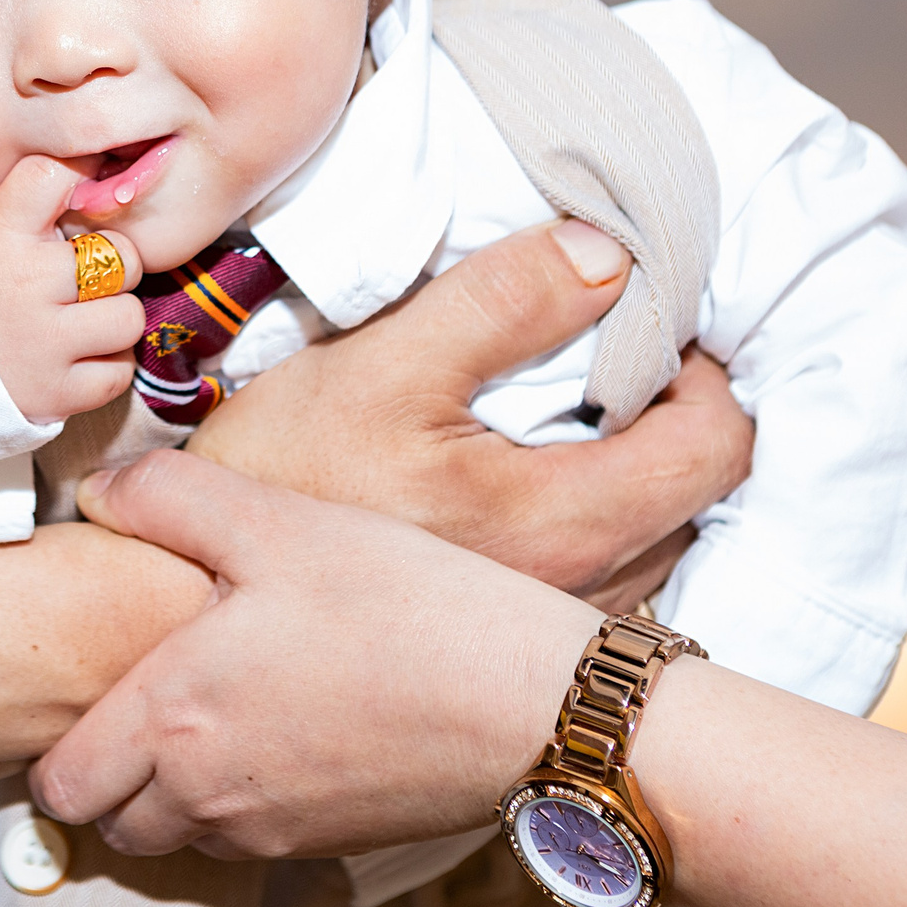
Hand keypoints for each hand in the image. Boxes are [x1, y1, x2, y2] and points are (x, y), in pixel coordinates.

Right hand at [0, 155, 146, 421]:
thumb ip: (33, 204)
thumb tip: (104, 167)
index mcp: (0, 230)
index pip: (63, 174)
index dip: (81, 177)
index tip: (82, 189)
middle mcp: (25, 283)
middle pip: (121, 255)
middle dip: (109, 265)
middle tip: (78, 277)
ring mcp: (41, 342)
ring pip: (128, 317)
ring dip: (111, 319)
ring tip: (77, 319)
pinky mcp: (53, 394)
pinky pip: (118, 372)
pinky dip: (103, 366)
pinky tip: (72, 356)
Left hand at [29, 449, 601, 859]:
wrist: (527, 698)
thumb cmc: (404, 605)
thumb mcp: (278, 521)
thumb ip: (172, 499)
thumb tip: (102, 495)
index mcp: (175, 718)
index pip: (64, 782)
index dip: (60, 742)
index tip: (86, 691)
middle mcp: (210, 794)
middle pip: (113, 820)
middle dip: (112, 772)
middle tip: (147, 697)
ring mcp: (272, 828)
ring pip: (181, 835)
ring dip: (177, 791)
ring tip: (218, 705)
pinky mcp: (330, 842)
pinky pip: (251, 837)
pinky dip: (245, 799)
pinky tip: (287, 723)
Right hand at [183, 220, 752, 594]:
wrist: (189, 600)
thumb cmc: (279, 483)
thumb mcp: (381, 365)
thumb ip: (502, 302)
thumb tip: (611, 254)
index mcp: (563, 520)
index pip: (717, 447)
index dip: (707, 372)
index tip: (652, 329)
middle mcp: (577, 593)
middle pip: (699, 500)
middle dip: (674, 420)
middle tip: (614, 364)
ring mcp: (544, 633)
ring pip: (657, 547)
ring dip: (637, 476)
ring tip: (568, 422)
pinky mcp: (505, 653)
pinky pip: (602, 589)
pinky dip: (597, 528)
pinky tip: (522, 491)